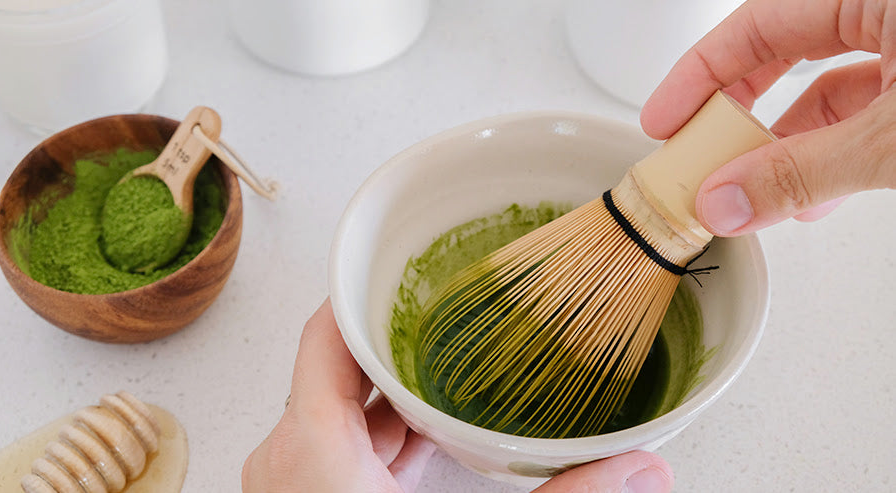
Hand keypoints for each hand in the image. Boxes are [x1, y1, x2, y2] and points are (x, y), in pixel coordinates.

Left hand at [242, 300, 673, 491]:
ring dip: (395, 395)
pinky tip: (427, 438)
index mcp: (310, 450)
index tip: (415, 269)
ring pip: (341, 412)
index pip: (327, 335)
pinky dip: (381, 436)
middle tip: (459, 313)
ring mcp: (289, 485)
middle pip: (340, 369)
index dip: (368, 294)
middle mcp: (286, 459)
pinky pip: (339, 448)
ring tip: (453, 368)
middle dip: (403, 345)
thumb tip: (644, 469)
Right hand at [641, 0, 895, 235]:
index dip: (698, 75)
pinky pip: (861, 114)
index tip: (662, 121)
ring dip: (783, 150)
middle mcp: (887, 11)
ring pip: (823, 93)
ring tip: (749, 194)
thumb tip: (726, 201)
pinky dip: (830, 156)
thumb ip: (806, 169)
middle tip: (695, 156)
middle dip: (736, 116)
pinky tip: (809, 197)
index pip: (757, 24)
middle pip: (782, 54)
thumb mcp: (891, 139)